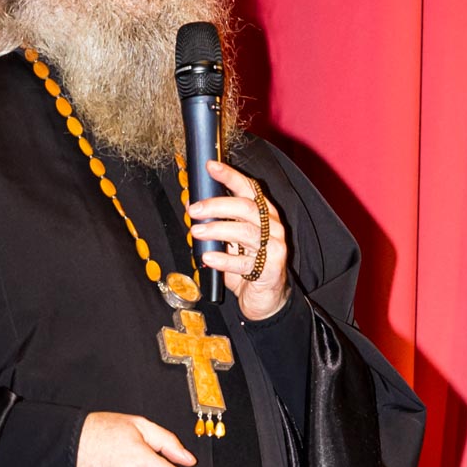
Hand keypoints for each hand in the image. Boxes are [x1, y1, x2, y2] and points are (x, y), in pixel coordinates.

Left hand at [187, 159, 289, 320]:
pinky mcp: (271, 269)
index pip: (249, 188)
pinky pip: (244, 262)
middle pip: (246, 207)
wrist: (265, 300)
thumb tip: (191, 206)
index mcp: (264, 214)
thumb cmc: (246, 265)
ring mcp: (274, 247)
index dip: (230, 175)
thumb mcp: (230, 241)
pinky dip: (224, 259)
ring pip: (245, 232)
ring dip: (217, 230)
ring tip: (196, 233)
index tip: (210, 166)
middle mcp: (272, 226)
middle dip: (217, 205)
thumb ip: (217, 225)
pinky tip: (208, 258)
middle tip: (193, 210)